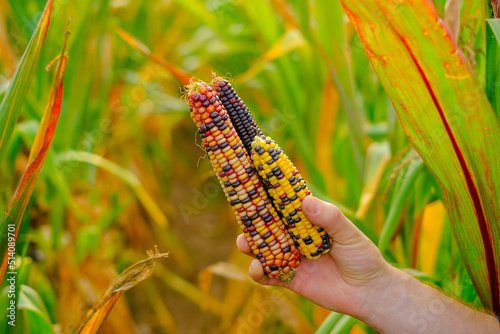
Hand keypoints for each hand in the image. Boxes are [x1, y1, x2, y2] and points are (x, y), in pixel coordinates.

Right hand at [236, 196, 393, 317]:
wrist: (370, 293)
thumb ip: (329, 218)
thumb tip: (305, 202)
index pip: (285, 206)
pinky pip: (269, 276)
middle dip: (252, 221)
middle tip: (241, 217)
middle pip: (268, 226)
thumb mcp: (350, 234)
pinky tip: (256, 268)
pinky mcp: (290, 279)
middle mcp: (296, 237)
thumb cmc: (363, 257)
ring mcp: (292, 258)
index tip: (252, 184)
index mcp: (309, 221)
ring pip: (263, 249)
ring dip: (250, 245)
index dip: (269, 196)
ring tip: (244, 243)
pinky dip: (258, 273)